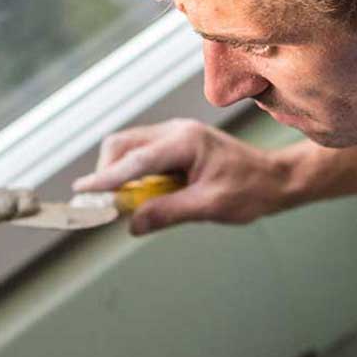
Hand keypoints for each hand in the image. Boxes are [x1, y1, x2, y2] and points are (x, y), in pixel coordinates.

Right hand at [73, 119, 288, 234]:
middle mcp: (176, 131)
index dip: (106, 178)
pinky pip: (142, 154)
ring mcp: (175, 135)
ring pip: (128, 147)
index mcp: (185, 142)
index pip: (135, 160)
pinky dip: (133, 173)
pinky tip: (144, 194)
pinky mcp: (176, 144)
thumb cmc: (250, 191)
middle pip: (123, 145)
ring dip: (119, 174)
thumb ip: (169, 213)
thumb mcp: (210, 207)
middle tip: (105, 206)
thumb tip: (132, 224)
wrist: (274, 178)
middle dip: (107, 173)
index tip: (83, 192)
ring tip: (125, 203)